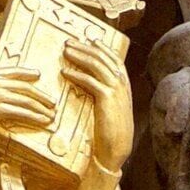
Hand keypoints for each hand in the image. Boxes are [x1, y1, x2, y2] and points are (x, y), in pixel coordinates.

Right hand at [0, 67, 57, 166]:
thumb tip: (11, 92)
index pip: (13, 71)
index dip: (28, 73)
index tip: (39, 76)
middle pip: (23, 86)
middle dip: (41, 95)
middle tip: (52, 103)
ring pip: (25, 99)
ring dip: (41, 108)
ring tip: (51, 115)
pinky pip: (21, 112)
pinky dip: (35, 117)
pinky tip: (43, 121)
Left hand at [62, 33, 130, 170]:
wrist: (117, 150)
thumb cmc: (111, 133)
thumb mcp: (110, 109)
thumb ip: (105, 94)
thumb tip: (92, 84)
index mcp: (125, 85)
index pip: (114, 58)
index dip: (101, 47)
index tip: (88, 39)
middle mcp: (122, 84)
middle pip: (103, 57)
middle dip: (85, 47)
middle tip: (69, 42)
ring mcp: (116, 90)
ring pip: (97, 65)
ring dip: (79, 56)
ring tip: (65, 52)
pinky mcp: (107, 98)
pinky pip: (90, 81)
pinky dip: (76, 74)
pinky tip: (65, 72)